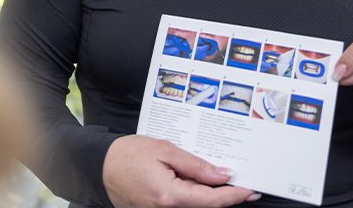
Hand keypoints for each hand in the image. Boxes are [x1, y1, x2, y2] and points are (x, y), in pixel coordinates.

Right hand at [102, 135, 259, 207]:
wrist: (100, 166)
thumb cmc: (128, 155)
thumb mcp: (164, 150)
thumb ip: (195, 165)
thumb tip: (222, 175)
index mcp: (171, 196)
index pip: (212, 200)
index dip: (235, 195)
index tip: (252, 189)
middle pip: (206, 204)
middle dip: (226, 193)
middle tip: (244, 180)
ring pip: (196, 204)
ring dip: (210, 192)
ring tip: (221, 175)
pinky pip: (183, 203)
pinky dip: (195, 193)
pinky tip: (199, 179)